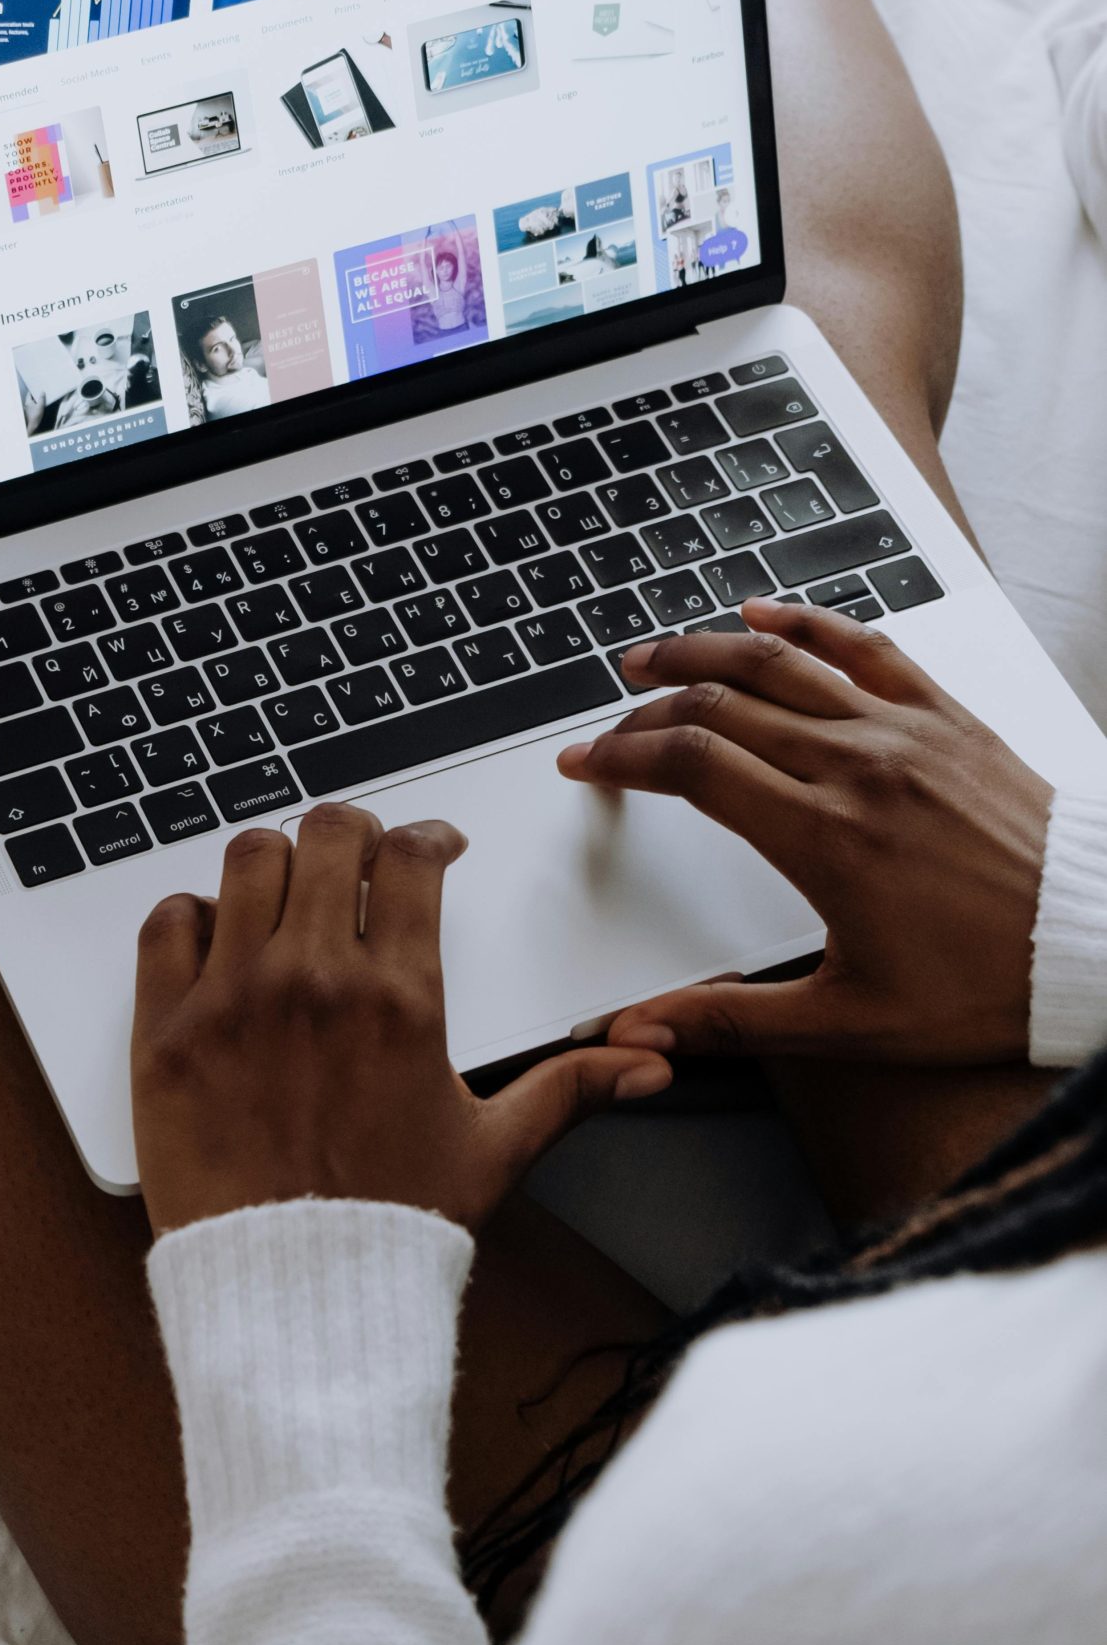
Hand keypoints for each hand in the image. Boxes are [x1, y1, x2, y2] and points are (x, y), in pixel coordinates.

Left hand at [133, 804, 671, 1236]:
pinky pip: (165, 924)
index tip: (428, 845)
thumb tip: (647, 1064)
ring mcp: (231, 999)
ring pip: (245, 860)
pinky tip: (212, 938)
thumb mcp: (493, 1151)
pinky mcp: (165, 1032)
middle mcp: (314, 980)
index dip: (425, 835)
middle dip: (351, 834)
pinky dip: (187, 915)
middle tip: (356, 858)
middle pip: (327, 834)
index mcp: (400, 998)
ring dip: (271, 863)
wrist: (295, 1297)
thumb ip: (571, 1090)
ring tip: (284, 891)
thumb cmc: (392, 1227)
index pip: (410, 857)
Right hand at [556, 600, 1052, 1066]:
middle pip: (722, 706)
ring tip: (655, 652)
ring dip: (704, 648)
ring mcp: (904, 732)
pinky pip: (865, 646)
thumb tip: (641, 1034)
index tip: (587, 763)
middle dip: (648, 707)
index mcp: (825, 839)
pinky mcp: (946, 717)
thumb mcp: (850, 1024)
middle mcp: (858, 769)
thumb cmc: (985, 988)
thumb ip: (733, 1021)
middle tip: (610, 721)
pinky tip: (765, 610)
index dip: (623, 757)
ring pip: (781, 662)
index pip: (694, 767)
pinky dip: (807, 620)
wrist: (1095, 947)